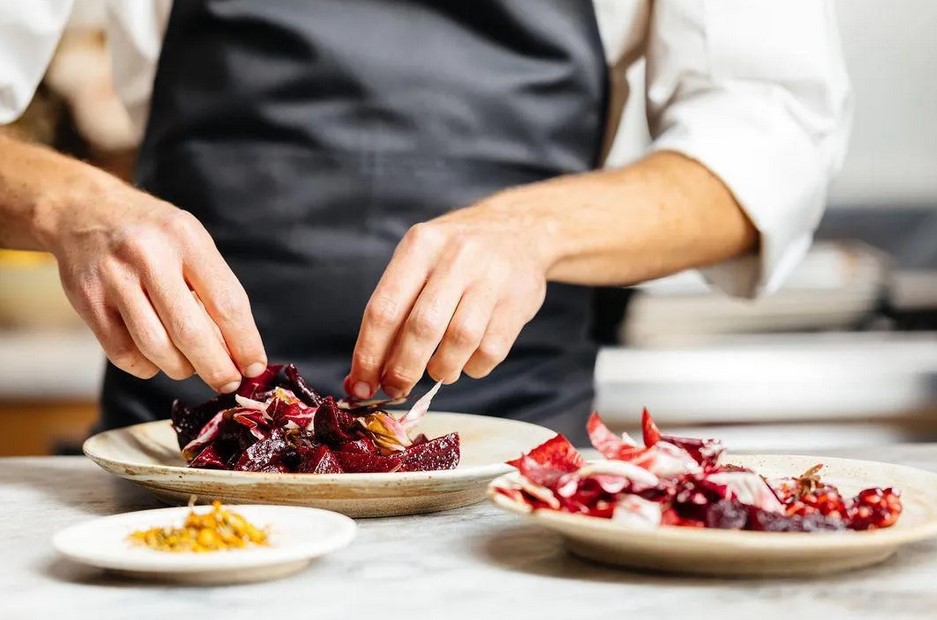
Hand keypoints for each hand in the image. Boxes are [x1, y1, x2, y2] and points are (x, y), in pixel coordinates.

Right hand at [47, 180, 266, 391]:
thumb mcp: (191, 241)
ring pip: (156, 347)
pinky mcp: (87, 301)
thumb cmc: (152, 234)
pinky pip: (123, 353)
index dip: (244, 343)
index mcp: (186, 238)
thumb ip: (214, 287)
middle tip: (229, 382)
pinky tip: (156, 359)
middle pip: (191, 332)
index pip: (226, 303)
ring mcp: (114, 279)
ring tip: (191, 367)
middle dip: (216, 368)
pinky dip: (146, 367)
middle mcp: (149, 256)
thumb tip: (239, 349)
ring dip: (181, 368)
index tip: (254, 367)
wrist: (83, 210)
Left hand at [347, 197, 549, 398]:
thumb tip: (370, 370)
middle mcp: (456, 257)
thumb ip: (396, 308)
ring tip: (438, 370)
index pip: (384, 309)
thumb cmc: (457, 255)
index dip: (368, 354)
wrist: (521, 229)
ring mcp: (491, 278)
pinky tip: (467, 360)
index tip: (360, 386)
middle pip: (421, 328)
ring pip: (459, 341)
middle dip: (403, 369)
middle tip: (396, 388)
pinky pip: (491, 350)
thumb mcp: (422, 260)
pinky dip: (473, 367)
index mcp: (420, 245)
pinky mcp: (518, 301)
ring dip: (442, 369)